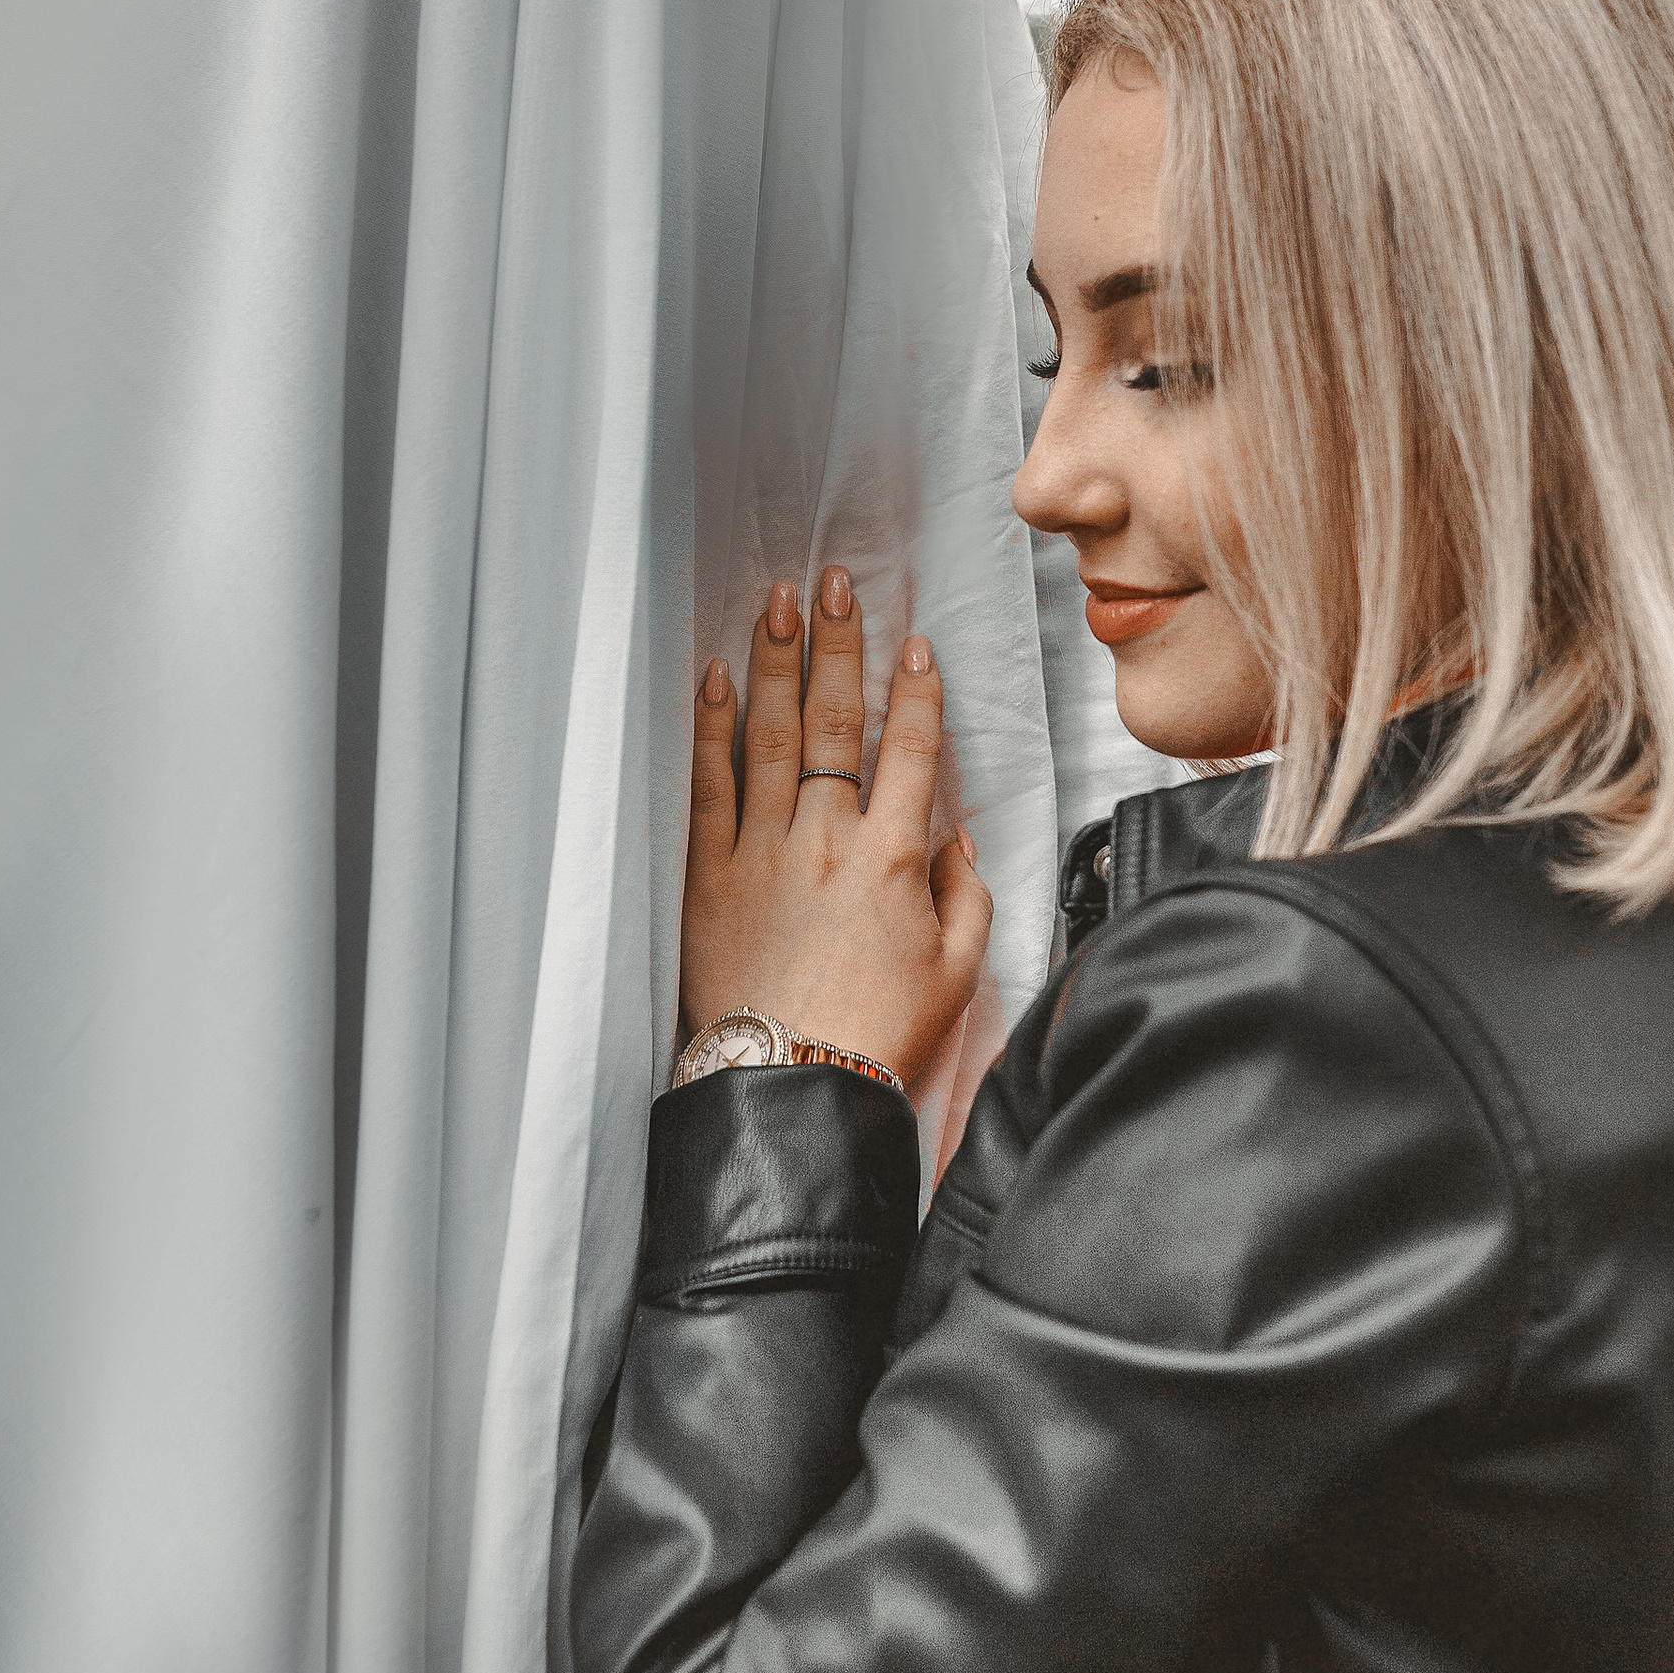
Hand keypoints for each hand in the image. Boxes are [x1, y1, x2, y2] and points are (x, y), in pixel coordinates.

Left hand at [682, 567, 992, 1092]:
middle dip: (837, 644)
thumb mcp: (958, 974)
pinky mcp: (709, 878)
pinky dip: (711, 729)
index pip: (911, 749)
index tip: (916, 644)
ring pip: (768, 735)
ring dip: (774, 661)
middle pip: (833, 719)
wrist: (794, 1089)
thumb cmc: (881, 1040)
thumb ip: (965, 898)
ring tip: (777, 602)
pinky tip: (715, 679)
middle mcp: (828, 839)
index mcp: (896, 859)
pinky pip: (708, 787)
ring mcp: (762, 853)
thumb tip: (954, 841)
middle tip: (832, 583)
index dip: (916, 691)